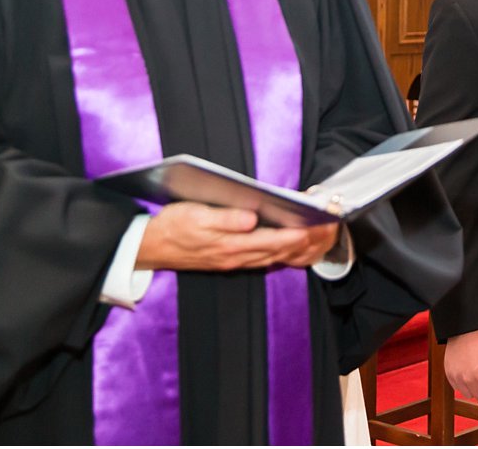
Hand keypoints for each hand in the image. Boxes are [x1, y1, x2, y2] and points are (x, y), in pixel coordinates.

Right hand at [135, 202, 340, 271]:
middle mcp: (236, 256)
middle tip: (326, 228)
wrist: (151, 248)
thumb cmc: (173, 226)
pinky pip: (262, 260)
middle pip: (278, 250)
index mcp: (230, 244)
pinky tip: (290, 247)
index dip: (297, 233)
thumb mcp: (196, 216)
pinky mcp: (229, 261)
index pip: (273, 240)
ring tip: (317, 235)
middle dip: (304, 241)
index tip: (317, 225)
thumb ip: (226, 219)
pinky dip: (279, 253)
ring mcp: (234, 261)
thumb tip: (252, 219)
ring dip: (295, 248)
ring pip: (272, 257)